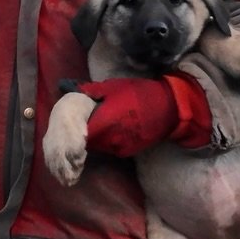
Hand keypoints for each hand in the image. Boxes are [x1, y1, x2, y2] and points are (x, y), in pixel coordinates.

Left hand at [73, 73, 210, 156]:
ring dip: (94, 138)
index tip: (70, 123)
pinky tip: (110, 130)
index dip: (73, 130)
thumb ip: (91, 90)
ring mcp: (120, 148)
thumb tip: (70, 88)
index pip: (79, 134)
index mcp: (104, 122)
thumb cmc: (140, 93)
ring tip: (96, 125)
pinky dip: (107, 141)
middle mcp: (110, 139)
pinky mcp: (128, 152)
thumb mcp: (114, 86)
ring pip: (98, 146)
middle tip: (82, 122)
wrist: (169, 108)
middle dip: (82, 134)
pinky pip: (110, 148)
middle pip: (87, 142)